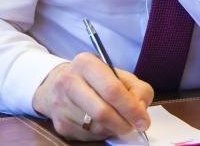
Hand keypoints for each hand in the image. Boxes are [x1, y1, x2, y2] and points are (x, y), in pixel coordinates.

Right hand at [33, 53, 153, 140]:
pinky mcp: (60, 124)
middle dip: (124, 123)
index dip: (131, 108)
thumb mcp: (117, 74)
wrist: (56, 85)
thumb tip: (140, 109)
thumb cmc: (94, 79)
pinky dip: (101, 133)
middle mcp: (69, 82)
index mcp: (86, 63)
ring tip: (117, 121)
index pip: (112, 89)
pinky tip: (101, 123)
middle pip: (102, 112)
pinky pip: (88, 136)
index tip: (143, 120)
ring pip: (97, 127)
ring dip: (113, 129)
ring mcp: (61, 105)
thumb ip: (136, 88)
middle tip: (134, 126)